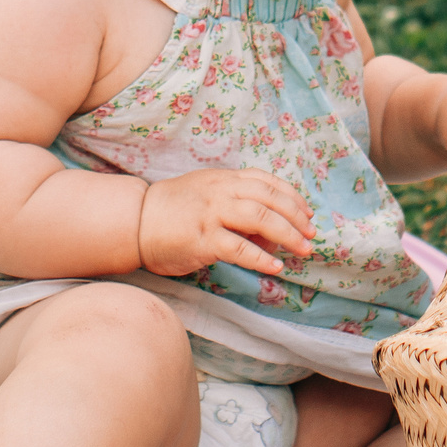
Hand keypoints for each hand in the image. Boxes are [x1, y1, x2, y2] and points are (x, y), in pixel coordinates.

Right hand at [137, 168, 314, 277]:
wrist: (135, 221)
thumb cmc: (171, 211)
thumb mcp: (206, 196)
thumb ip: (235, 205)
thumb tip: (268, 230)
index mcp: (223, 179)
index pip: (267, 181)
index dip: (292, 197)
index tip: (308, 213)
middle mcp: (220, 191)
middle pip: (270, 198)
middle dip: (296, 216)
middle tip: (312, 234)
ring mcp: (211, 213)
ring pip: (260, 217)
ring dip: (287, 234)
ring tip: (303, 249)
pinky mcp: (202, 238)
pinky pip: (239, 247)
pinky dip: (261, 258)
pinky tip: (275, 267)